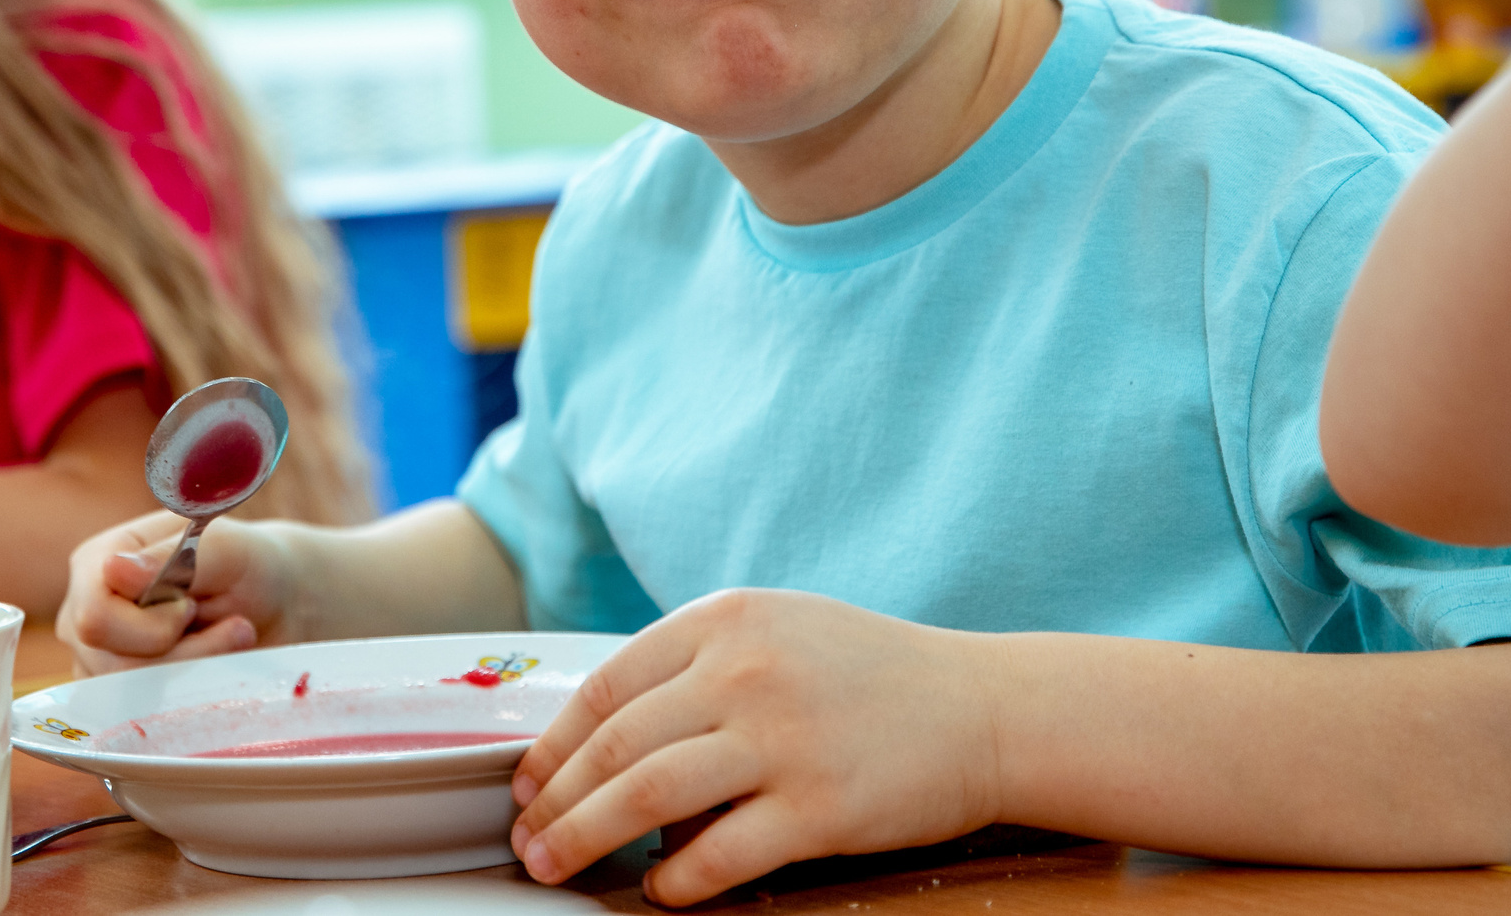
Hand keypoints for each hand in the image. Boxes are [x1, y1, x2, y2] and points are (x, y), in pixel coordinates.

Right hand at [55, 510, 300, 674]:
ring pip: (131, 696)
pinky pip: (146, 715)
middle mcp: (82, 612)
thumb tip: (113, 569)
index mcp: (97, 562)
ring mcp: (95, 660)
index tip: (194, 606)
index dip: (151, 626)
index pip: (94, 618)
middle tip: (235, 627)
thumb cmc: (246, 565)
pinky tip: (216, 665)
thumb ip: (170, 557)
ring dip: (196, 671)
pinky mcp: (116, 696)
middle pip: (111, 665)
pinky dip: (190, 693)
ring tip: (235, 639)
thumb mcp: (224, 549)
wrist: (271, 605)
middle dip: (185, 653)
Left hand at [507, 589, 1004, 906]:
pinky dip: (676, 878)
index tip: (527, 783)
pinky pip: (721, 852)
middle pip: (615, 745)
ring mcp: (782, 737)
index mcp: (724, 621)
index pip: (607, 686)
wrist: (984, 707)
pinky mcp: (820, 805)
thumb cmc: (872, 674)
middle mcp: (744, 670)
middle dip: (556, 802)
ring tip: (559, 867)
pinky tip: (660, 889)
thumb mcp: (775, 632)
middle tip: (527, 841)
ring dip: (588, 838)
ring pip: (647, 795)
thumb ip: (695, 666)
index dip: (554, 744)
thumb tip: (604, 736)